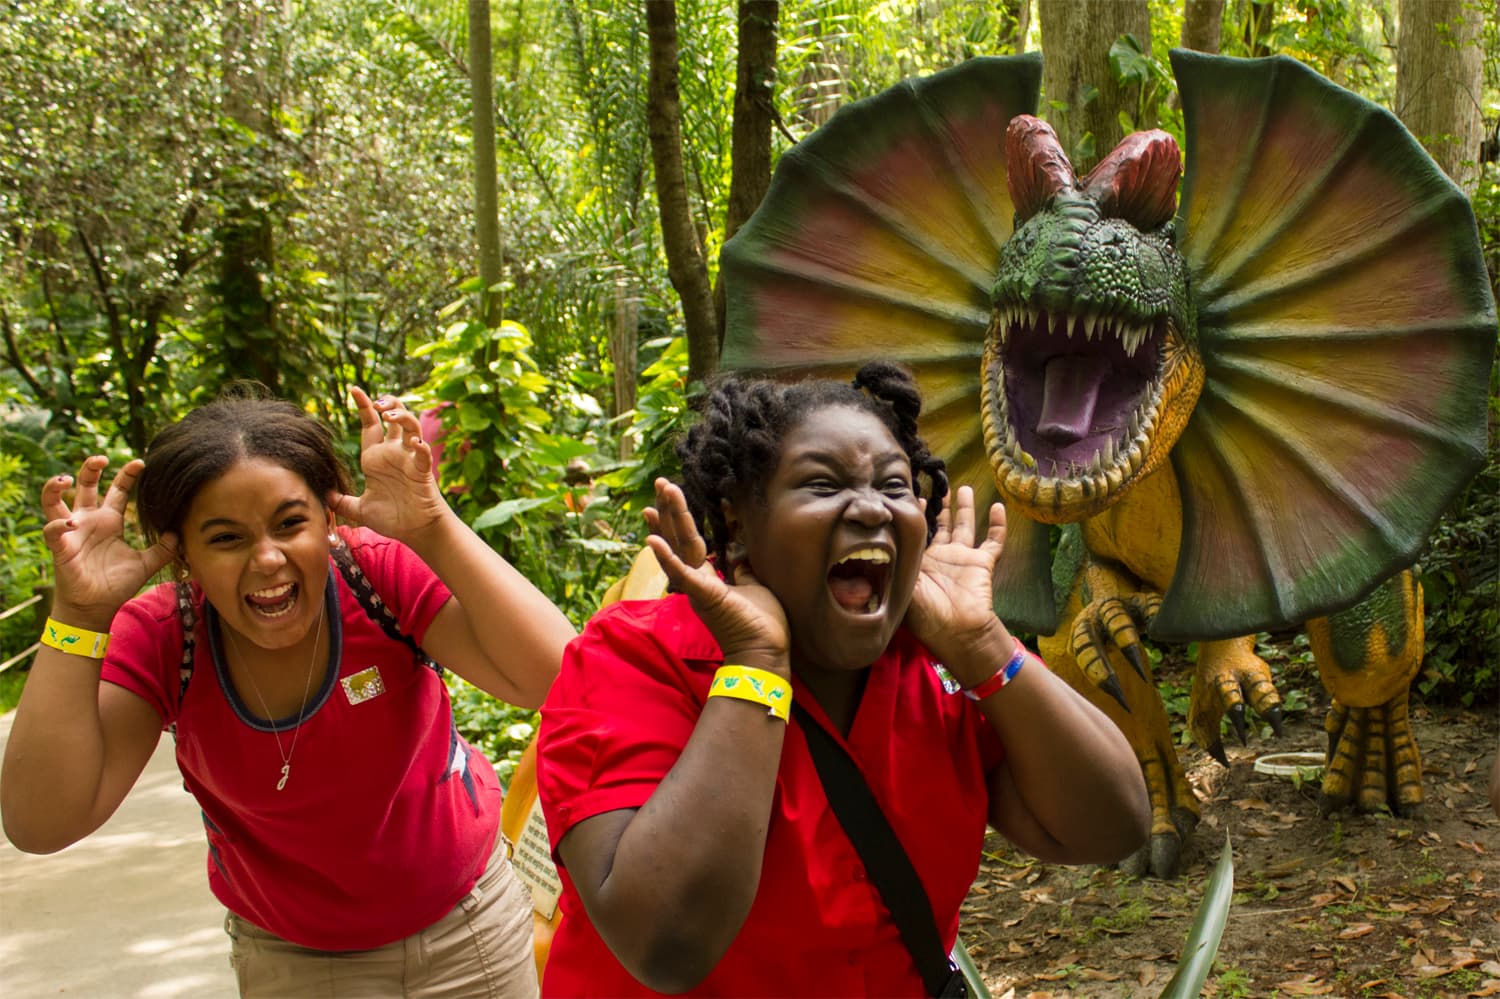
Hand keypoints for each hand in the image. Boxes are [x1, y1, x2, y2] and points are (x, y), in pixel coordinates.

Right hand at [40, 457, 176, 629]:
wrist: (96, 608)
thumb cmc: (116, 584)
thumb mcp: (146, 564)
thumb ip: (164, 549)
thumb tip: (179, 533)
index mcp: (110, 521)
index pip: (117, 490)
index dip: (127, 475)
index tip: (140, 462)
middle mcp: (89, 521)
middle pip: (85, 486)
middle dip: (90, 468)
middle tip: (100, 457)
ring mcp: (72, 532)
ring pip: (54, 500)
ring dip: (55, 486)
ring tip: (64, 478)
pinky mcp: (61, 547)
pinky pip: (52, 529)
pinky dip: (57, 523)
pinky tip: (70, 523)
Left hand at [329, 388, 448, 542]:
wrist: (415, 531)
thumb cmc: (393, 518)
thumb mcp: (359, 510)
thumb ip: (341, 502)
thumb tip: (323, 497)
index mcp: (376, 458)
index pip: (370, 426)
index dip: (363, 406)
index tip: (353, 389)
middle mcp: (394, 454)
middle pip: (396, 418)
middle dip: (389, 404)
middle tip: (378, 401)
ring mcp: (409, 460)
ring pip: (411, 427)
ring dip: (402, 417)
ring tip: (389, 415)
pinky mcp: (422, 471)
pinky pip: (423, 454)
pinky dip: (421, 446)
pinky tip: (416, 442)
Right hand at [644, 478, 789, 675]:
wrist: (764, 655)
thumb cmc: (761, 625)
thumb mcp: (754, 588)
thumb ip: (742, 571)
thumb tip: (742, 555)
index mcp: (708, 579)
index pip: (689, 543)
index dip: (678, 521)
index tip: (668, 498)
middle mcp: (697, 581)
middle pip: (680, 538)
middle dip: (670, 509)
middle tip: (661, 482)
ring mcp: (698, 588)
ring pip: (681, 547)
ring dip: (669, 520)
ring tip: (659, 495)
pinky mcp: (705, 596)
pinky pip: (683, 574)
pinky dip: (667, 558)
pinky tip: (652, 541)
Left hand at [904, 486, 1009, 680]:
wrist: (956, 632)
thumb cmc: (924, 613)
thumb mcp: (901, 584)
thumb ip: (895, 560)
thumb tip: (881, 536)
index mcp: (919, 562)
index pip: (915, 532)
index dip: (914, 514)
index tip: (909, 493)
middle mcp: (940, 556)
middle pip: (940, 525)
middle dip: (939, 506)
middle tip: (938, 485)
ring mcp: (962, 558)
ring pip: (965, 526)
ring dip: (965, 508)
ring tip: (964, 488)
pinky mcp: (982, 563)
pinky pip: (993, 541)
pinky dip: (998, 525)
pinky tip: (998, 506)